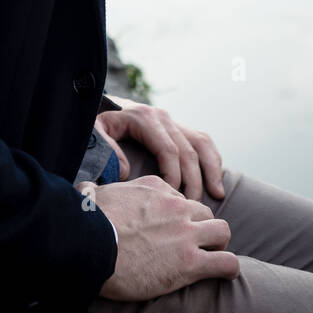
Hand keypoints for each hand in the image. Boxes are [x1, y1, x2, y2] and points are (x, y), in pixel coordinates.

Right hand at [78, 175, 238, 300]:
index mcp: (156, 188)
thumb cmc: (89, 222)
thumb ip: (100, 189)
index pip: (180, 197)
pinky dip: (228, 268)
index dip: (178, 214)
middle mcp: (176, 206)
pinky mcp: (190, 262)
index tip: (170, 228)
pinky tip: (223, 273)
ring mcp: (186, 234)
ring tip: (211, 257)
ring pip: (222, 231)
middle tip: (193, 244)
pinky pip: (226, 262)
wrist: (91, 245)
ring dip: (218, 244)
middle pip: (205, 212)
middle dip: (202, 227)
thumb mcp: (97, 194)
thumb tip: (85, 188)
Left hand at [95, 99, 225, 199]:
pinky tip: (216, 180)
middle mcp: (163, 117)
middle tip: (193, 207)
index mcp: (145, 118)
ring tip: (217, 195)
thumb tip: (127, 173)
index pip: (168, 150)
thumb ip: (108, 150)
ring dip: (211, 169)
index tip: (173, 199)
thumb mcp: (95, 132)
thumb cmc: (98, 124)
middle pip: (187, 150)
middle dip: (193, 181)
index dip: (174, 176)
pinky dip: (213, 159)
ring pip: (201, 143)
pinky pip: (202, 141)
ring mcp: (172, 121)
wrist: (103, 105)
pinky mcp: (178, 127)